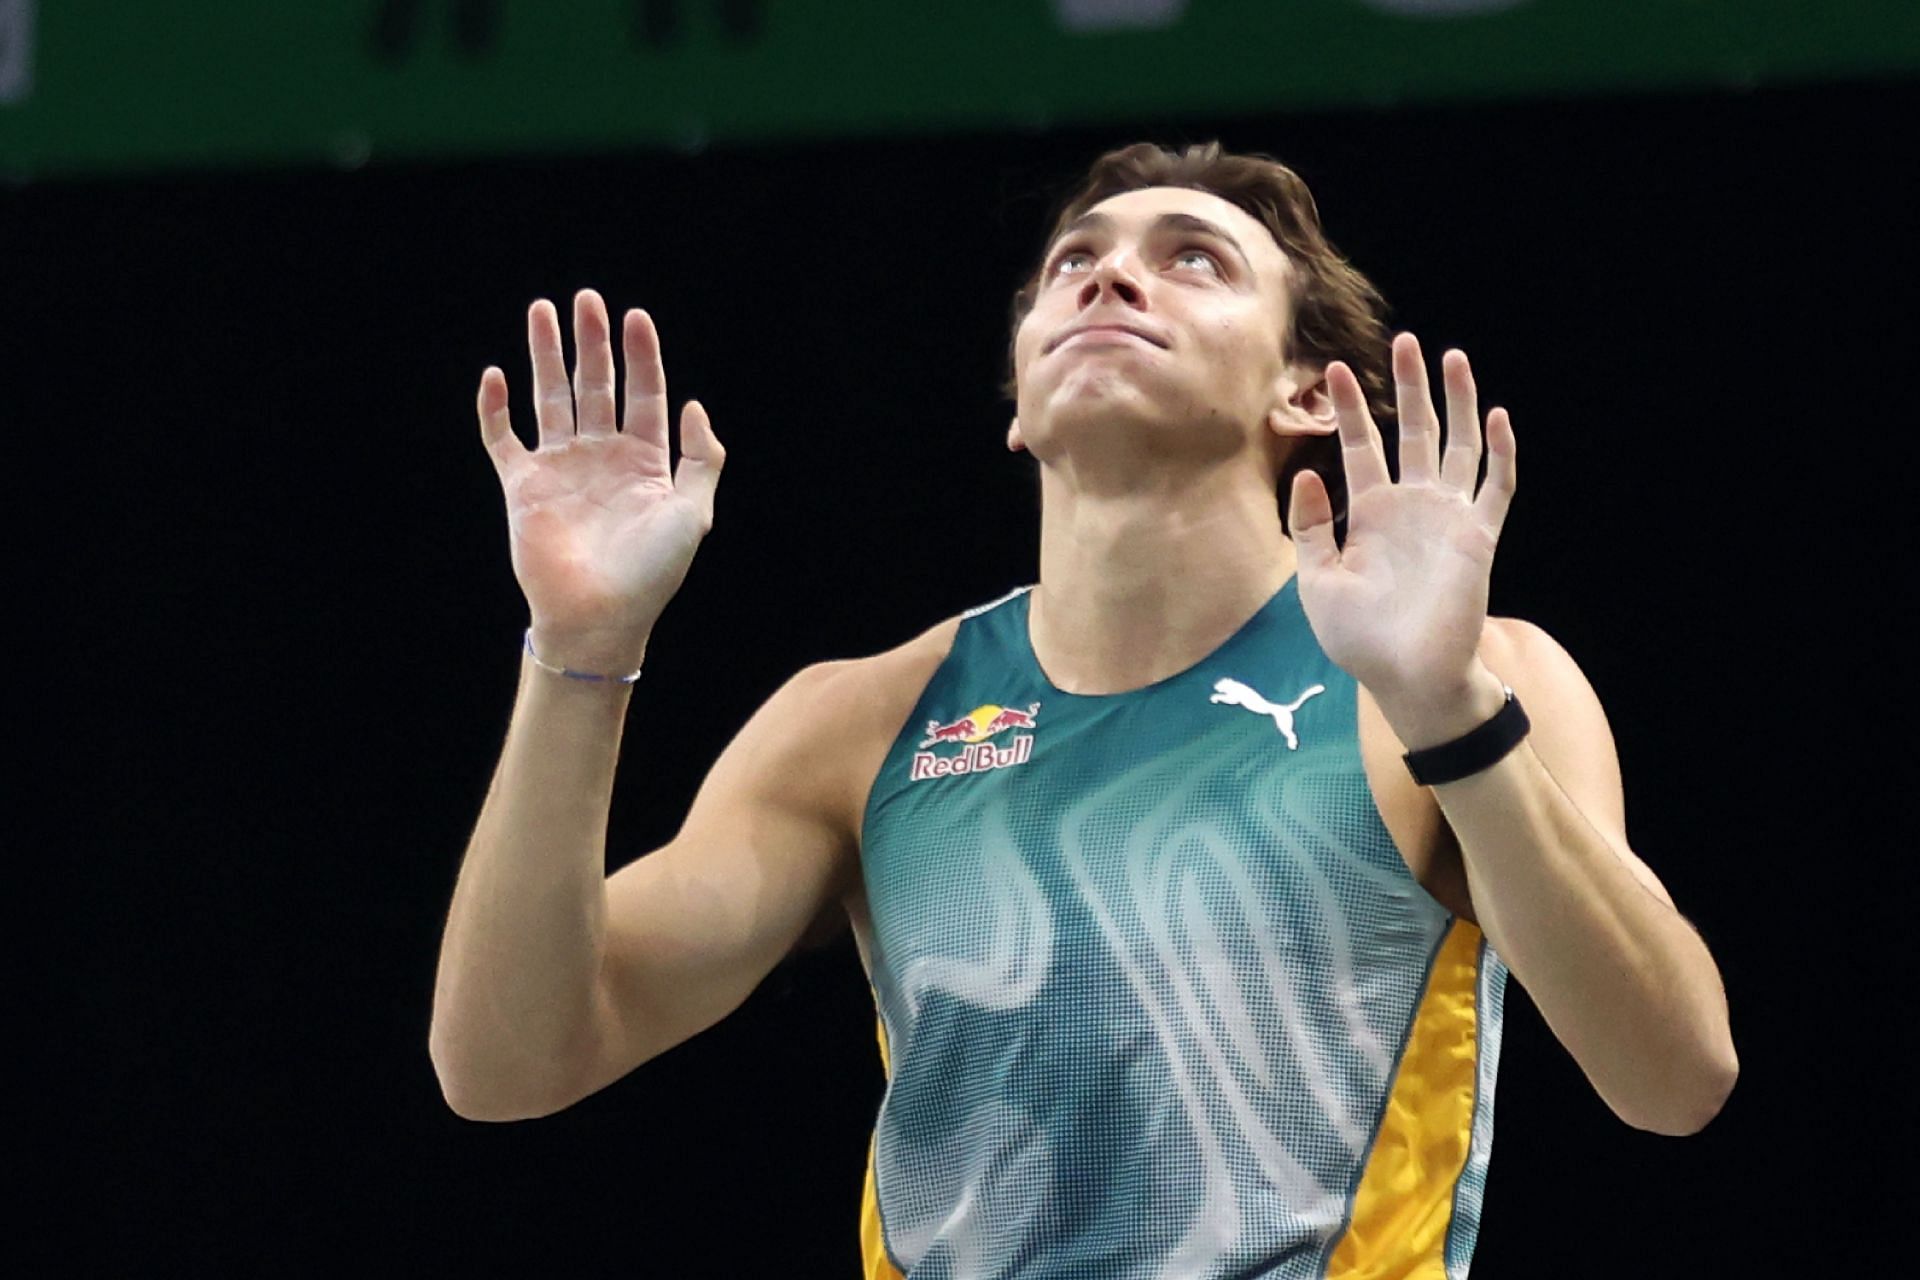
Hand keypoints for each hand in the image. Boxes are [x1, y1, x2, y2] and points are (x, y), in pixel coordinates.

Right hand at [478, 289, 724, 670]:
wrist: (600, 616)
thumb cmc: (651, 572)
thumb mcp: (693, 513)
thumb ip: (701, 458)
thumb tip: (693, 405)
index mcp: (644, 460)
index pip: (643, 394)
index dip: (641, 355)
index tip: (635, 315)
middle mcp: (601, 457)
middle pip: (595, 385)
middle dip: (591, 342)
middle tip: (586, 298)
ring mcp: (560, 468)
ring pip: (550, 398)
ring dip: (546, 355)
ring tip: (542, 310)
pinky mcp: (523, 486)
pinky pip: (503, 439)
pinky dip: (495, 409)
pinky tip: (495, 375)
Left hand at [1285, 333, 1515, 711]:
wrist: (1406, 676)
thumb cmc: (1359, 638)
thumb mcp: (1318, 580)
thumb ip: (1312, 526)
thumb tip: (1307, 473)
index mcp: (1371, 512)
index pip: (1361, 446)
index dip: (1353, 409)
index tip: (1337, 369)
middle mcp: (1412, 505)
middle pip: (1415, 430)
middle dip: (1410, 386)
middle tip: (1406, 340)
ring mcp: (1448, 517)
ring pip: (1458, 445)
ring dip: (1457, 402)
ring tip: (1451, 356)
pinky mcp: (1478, 535)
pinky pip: (1496, 486)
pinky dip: (1500, 452)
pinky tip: (1497, 416)